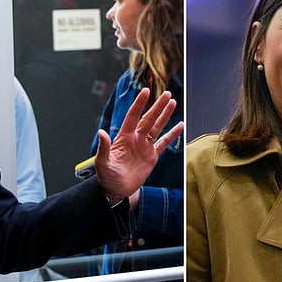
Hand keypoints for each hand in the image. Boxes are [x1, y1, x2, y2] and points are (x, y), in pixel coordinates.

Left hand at [93, 88, 183, 202]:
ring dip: (164, 115)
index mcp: (123, 137)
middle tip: (167, 94)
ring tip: (172, 102)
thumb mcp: (102, 163)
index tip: (145, 91)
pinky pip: (163, 143)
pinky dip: (172, 135)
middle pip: (148, 119)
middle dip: (157, 106)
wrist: (116, 190)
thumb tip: (101, 132)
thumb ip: (104, 147)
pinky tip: (180, 126)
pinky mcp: (152, 156)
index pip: (132, 117)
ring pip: (157, 127)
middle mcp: (135, 139)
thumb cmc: (106, 177)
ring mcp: (144, 147)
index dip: (139, 104)